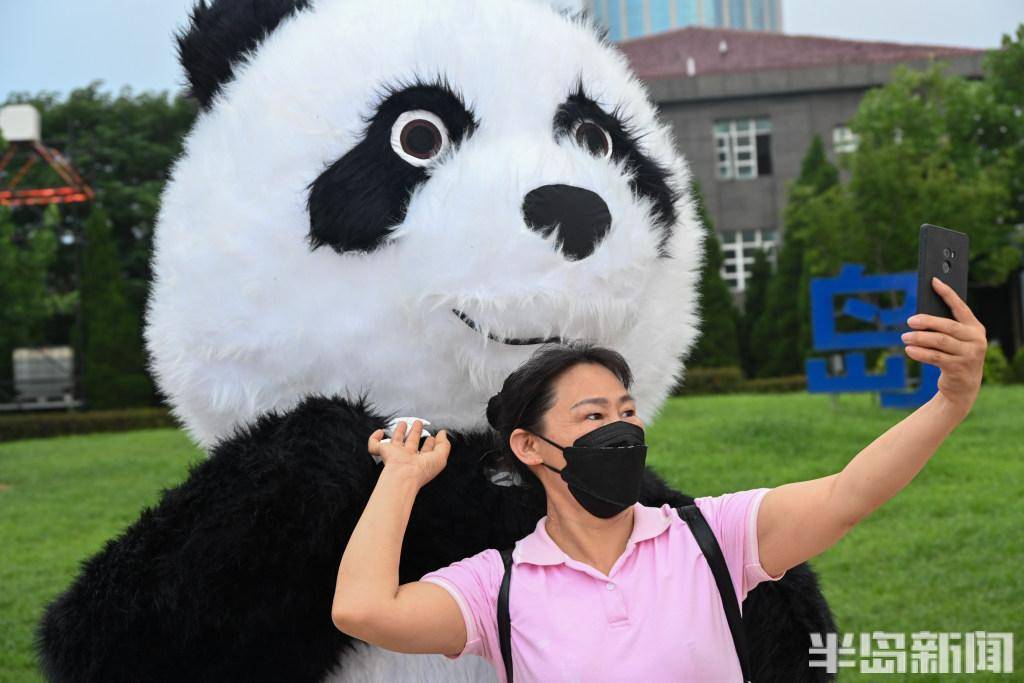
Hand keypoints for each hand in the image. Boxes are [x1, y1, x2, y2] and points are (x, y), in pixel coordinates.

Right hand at [367, 420, 450, 488]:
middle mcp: (407, 457)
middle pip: (411, 443)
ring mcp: (395, 454)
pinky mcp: (383, 451)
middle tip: (418, 424)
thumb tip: (443, 434)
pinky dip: (374, 438)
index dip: (430, 443)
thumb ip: (444, 445)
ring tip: (403, 423)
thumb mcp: (441, 457)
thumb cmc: (421, 470)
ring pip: (396, 441)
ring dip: (399, 431)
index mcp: (421, 460)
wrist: (404, 475)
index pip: (426, 450)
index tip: (434, 437)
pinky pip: (374, 444)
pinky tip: (379, 432)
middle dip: (415, 432)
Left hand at [902, 277, 986, 416]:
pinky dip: (920, 353)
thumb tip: (920, 316)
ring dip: (919, 339)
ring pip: (940, 342)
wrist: (963, 387)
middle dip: (926, 322)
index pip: (960, 307)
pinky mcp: (959, 368)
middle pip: (947, 326)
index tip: (933, 281)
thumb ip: (944, 327)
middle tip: (910, 321)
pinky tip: (909, 350)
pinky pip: (935, 357)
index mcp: (976, 328)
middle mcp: (976, 340)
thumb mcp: (955, 340)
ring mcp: (970, 355)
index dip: (947, 293)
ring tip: (905, 337)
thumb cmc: (955, 356)